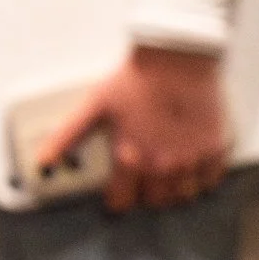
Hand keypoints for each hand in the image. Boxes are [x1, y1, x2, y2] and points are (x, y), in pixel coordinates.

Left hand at [34, 44, 230, 212]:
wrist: (178, 57)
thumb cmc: (137, 78)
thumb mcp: (93, 106)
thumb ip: (66, 137)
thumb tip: (43, 161)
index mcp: (132, 159)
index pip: (122, 202)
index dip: (116, 199)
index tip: (116, 194)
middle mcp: (164, 165)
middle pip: (154, 201)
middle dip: (144, 194)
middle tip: (140, 179)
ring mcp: (192, 159)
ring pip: (183, 196)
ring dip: (173, 190)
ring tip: (165, 174)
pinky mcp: (215, 148)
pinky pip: (211, 180)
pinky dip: (202, 178)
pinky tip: (191, 165)